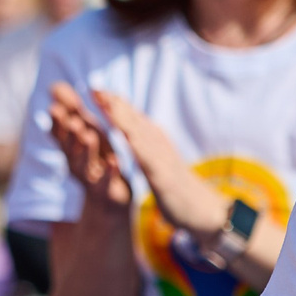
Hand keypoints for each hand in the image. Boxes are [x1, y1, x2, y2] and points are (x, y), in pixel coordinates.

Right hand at [47, 82, 132, 218]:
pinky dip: (110, 172)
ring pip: (85, 165)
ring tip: (89, 136)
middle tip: (73, 121)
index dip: (57, 123)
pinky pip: (107, 182)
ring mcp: (90, 179)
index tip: (54, 108)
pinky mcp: (106, 191)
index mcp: (71, 148)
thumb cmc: (97, 157)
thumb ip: (71, 112)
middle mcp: (76, 163)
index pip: (60, 134)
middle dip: (70, 135)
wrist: (110, 198)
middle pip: (70, 149)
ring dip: (86, 151)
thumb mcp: (85, 133)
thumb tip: (54, 86)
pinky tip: (115, 161)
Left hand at [90, 88, 229, 238]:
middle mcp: (157, 142)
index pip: (130, 116)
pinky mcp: (164, 176)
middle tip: (94, 87)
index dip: (112, 101)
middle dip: (113, 103)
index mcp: (152, 138)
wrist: (201, 208)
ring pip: (139, 133)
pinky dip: (137, 147)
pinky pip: (149, 159)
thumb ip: (142, 137)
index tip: (94, 88)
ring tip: (106, 104)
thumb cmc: (174, 182)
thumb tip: (127, 119)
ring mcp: (161, 157)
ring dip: (122, 118)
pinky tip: (126, 138)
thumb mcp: (155, 155)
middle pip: (132, 118)